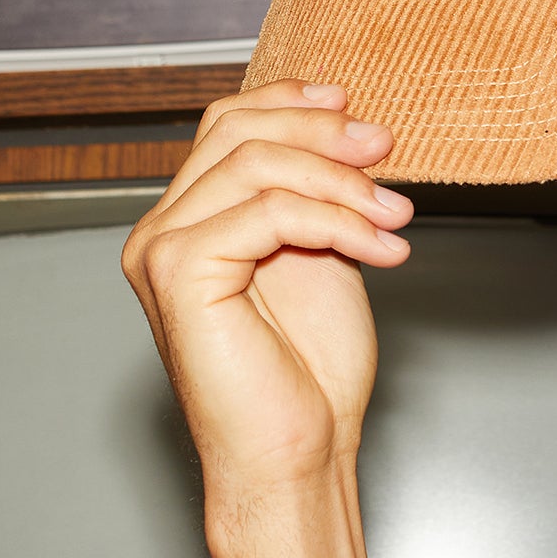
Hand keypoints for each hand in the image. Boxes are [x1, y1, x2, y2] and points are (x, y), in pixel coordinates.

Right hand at [122, 80, 413, 521]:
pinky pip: (268, 212)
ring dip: (341, 183)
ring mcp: (162, 249)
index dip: (290, 103)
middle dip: (323, 134)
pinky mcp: (179, 272)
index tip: (353, 106)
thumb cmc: (308, 374)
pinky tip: (380, 248)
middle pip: (238, 133)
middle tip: (384, 149)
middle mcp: (162, 231)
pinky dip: (337, 221)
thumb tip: (352, 129)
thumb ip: (317, 193)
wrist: (297, 454)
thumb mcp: (322, 253)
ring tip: (394, 213)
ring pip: (256, 165)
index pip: (227, 125)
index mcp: (190, 221)